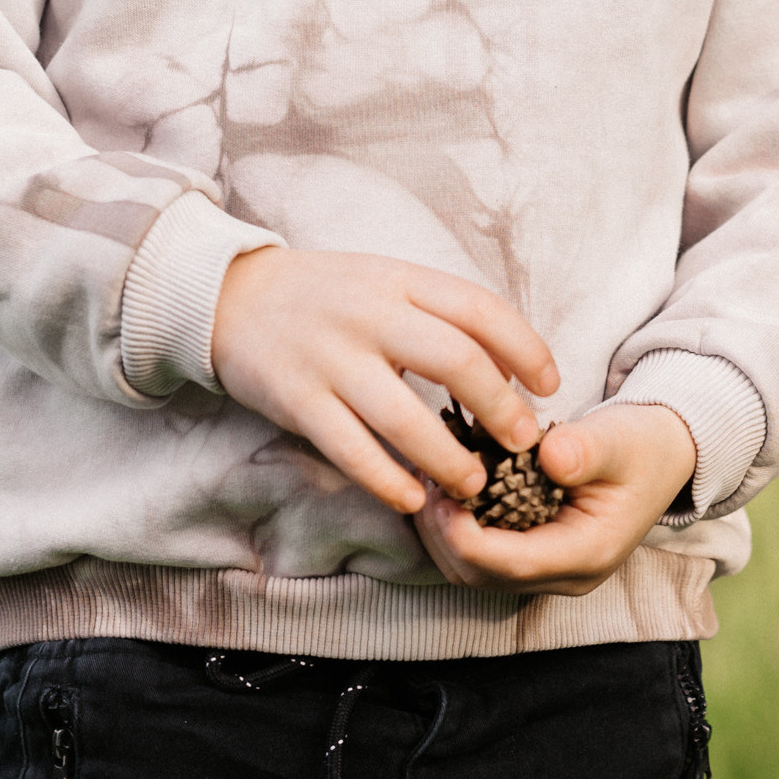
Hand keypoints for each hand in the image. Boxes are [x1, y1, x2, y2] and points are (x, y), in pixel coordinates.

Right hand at [210, 247, 556, 515]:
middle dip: (500, 408)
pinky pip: (351, 449)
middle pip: (456, 360)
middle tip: (522, 443)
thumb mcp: (385, 283)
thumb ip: (438, 315)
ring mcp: (332, 357)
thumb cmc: (326, 296)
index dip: (525, 348)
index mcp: (399, 279)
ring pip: (405, 417)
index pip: (479, 309)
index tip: (549, 385)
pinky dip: (387, 480)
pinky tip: (414, 499)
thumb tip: (507, 367)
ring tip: (474, 484)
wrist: (229, 296)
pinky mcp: (298, 400)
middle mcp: (370, 314)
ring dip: (449, 458)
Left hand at [417, 404, 697, 597]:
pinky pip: (477, 556)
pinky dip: (452, 528)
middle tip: (426, 480)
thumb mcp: (620, 439)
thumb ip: (587, 449)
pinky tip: (443, 488)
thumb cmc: (639, 446)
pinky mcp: (530, 555)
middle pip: (482, 576)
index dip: (467, 536)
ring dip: (441, 532)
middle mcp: (563, 574)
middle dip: (443, 533)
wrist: (658, 455)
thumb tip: (549, 455)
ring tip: (429, 481)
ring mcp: (545, 570)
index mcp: (588, 553)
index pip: (514, 563)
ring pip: (471, 572)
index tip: (442, 493)